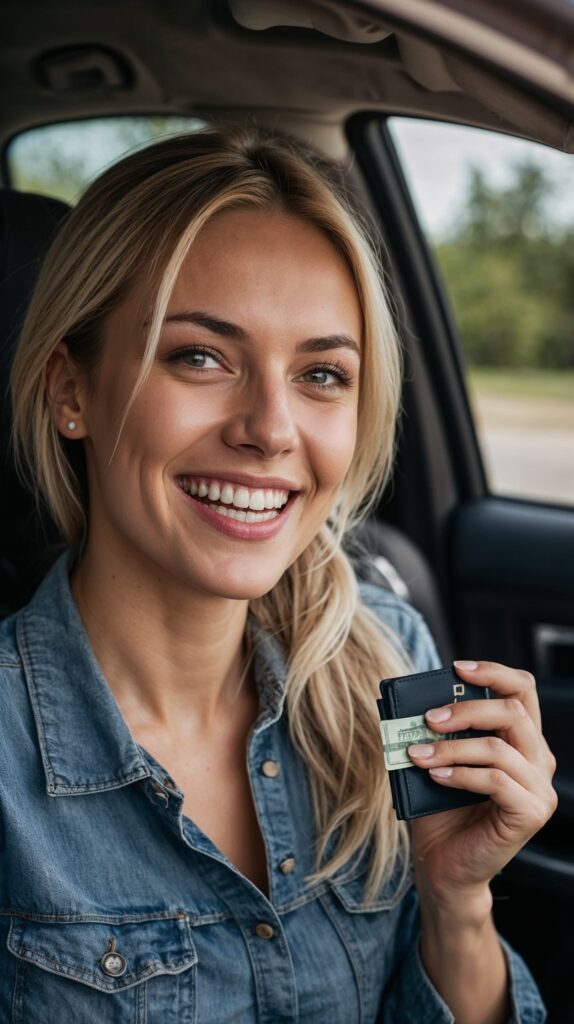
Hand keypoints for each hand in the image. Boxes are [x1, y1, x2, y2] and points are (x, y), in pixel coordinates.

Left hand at [407, 660, 556, 905]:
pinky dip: (460, 774)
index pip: (523, 690)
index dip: (493, 672)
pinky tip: (435, 776)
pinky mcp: (531, 813)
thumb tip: (409, 702)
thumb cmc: (440, 810)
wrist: (443, 866)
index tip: (456, 669)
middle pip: (513, 711)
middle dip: (465, 710)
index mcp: (522, 739)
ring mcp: (540, 788)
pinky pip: (496, 780)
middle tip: (428, 719)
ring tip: (418, 754)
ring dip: (452, 748)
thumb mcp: (437, 759)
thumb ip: (435, 731)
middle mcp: (539, 760)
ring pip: (499, 748)